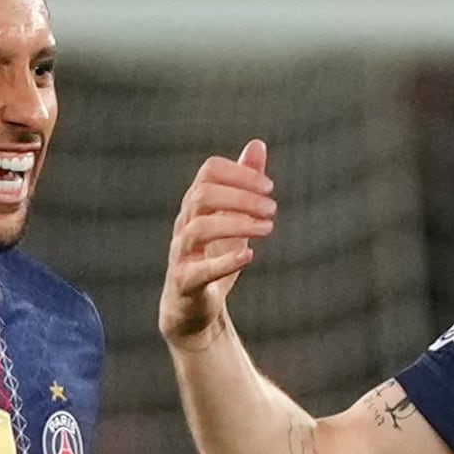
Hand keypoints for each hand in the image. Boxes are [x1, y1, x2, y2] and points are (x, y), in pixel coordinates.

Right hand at [161, 139, 276, 347]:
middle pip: (202, 196)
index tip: (269, 187)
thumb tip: (257, 144)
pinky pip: (200, 270)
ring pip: (198, 229)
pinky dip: (225, 262)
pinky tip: (249, 256)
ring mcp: (181, 254)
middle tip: (273, 208)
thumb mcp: (233, 217)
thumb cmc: (213, 257)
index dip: (239, 173)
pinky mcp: (185, 283)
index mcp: (194, 206)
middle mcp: (183, 225)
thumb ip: (244, 183)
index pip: (208, 172)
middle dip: (241, 197)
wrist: (193, 308)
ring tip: (267, 228)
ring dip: (237, 224)